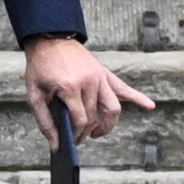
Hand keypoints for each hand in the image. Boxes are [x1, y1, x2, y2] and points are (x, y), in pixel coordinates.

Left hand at [24, 36, 154, 149]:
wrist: (49, 38)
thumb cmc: (40, 66)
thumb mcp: (34, 92)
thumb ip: (44, 119)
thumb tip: (56, 144)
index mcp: (69, 87)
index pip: (80, 120)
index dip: (77, 134)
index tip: (71, 142)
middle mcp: (89, 82)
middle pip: (95, 116)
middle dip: (87, 132)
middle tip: (78, 139)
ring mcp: (99, 77)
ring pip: (113, 108)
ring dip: (108, 124)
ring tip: (97, 133)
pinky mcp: (105, 73)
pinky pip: (123, 88)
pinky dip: (138, 97)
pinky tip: (149, 106)